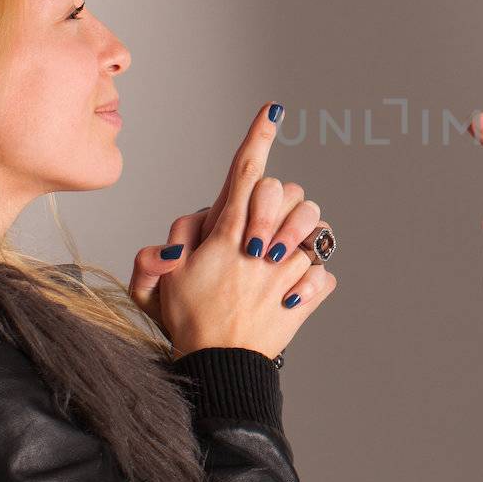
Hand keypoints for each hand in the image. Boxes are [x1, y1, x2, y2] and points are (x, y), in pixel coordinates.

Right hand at [128, 102, 337, 358]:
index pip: (244, 174)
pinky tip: (290, 297)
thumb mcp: (157, 284)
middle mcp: (260, 248)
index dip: (258, 137)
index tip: (273, 111)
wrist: (219, 370)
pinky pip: (325, 271)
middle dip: (279, 203)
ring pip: (314, 229)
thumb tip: (188, 232)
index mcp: (225, 236)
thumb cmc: (186, 325)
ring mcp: (287, 271)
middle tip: (262, 236)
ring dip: (300, 240)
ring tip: (278, 266)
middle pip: (286, 192)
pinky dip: (311, 281)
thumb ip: (162, 249)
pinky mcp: (308, 296)